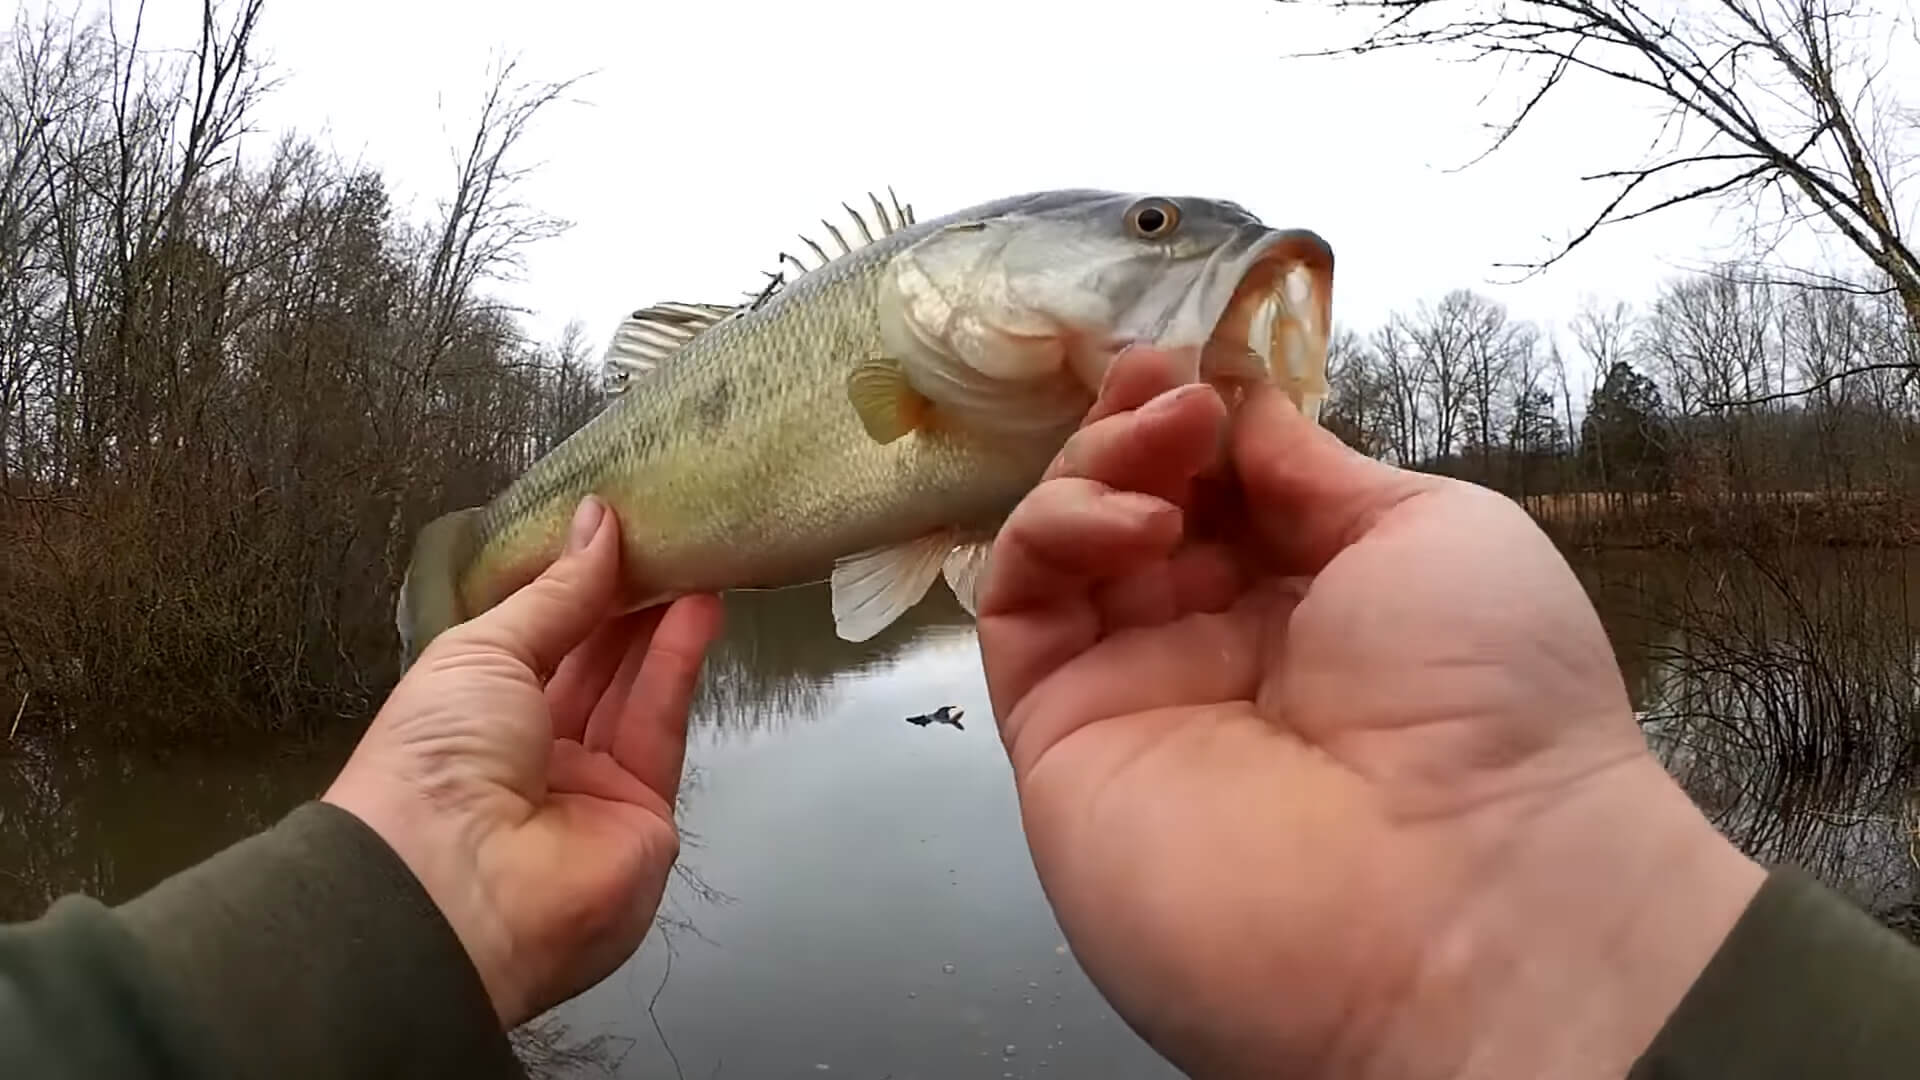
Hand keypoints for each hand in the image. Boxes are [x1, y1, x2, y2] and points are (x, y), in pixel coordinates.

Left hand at [324, 498, 723, 1026]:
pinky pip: (661, 726)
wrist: (455, 887)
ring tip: (693, 555)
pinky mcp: (645, 812)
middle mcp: (531, 753)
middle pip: (590, 664)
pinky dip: (678, 665)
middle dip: (624, 601)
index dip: (572, 588)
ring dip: (660, 624)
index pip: (534, 642)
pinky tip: (698, 609)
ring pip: (632, 690)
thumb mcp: (482, 652)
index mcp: (472, 716)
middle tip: (664, 535)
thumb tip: (598, 521)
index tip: (612, 529)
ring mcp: (591, 787)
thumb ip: (555, 592)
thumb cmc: (436, 757)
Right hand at [976, 348, 1764, 1078]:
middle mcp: (1219, 649)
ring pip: (1063, 548)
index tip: (1202, 362)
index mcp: (1319, 606)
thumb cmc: (1492, 702)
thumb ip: (1317, 468)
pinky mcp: (1059, 738)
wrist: (1465, 899)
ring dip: (1094, 467)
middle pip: (1134, 504)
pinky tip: (1133, 519)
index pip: (1224, 489)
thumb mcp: (1437, 532)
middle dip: (1140, 425)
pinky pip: (1017, 612)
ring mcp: (1134, 694)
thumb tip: (1245, 410)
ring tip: (1161, 445)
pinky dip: (1050, 535)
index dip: (1203, 417)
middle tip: (1169, 389)